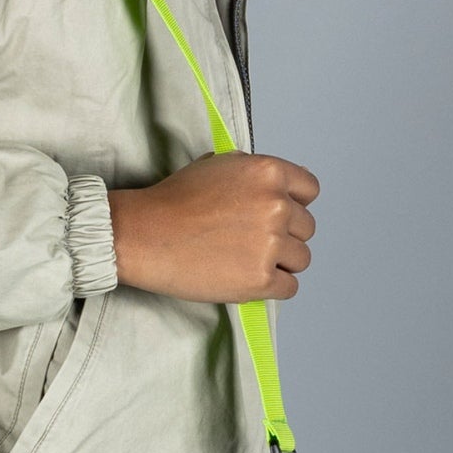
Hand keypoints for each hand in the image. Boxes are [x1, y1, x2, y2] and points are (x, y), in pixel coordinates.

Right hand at [107, 153, 318, 303]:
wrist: (142, 235)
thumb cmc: (172, 200)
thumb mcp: (217, 165)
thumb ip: (253, 173)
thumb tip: (283, 187)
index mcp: (268, 172)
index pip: (310, 190)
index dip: (293, 202)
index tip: (276, 214)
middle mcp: (277, 205)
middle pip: (306, 228)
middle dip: (284, 234)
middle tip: (249, 239)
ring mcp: (270, 244)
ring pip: (301, 259)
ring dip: (280, 262)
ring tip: (246, 259)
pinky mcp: (261, 279)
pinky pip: (290, 287)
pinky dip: (272, 286)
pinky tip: (246, 278)